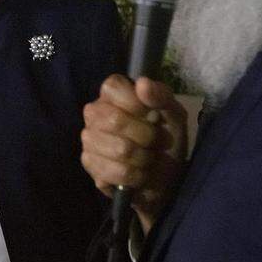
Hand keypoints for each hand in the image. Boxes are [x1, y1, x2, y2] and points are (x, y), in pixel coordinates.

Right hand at [81, 75, 187, 233]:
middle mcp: (94, 112)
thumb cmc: (166, 139)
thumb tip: (142, 83)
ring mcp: (88, 138)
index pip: (113, 87)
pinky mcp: (89, 163)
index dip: (137, 103)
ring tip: (149, 158)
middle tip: (159, 142)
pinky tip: (139, 174)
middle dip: (148, 136)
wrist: (164, 178)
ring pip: (120, 149)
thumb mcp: (174, 115)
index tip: (153, 115)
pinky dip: (138, 176)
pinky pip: (118, 171)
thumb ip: (161, 96)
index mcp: (112, 94)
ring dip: (145, 158)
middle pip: (115, 120)